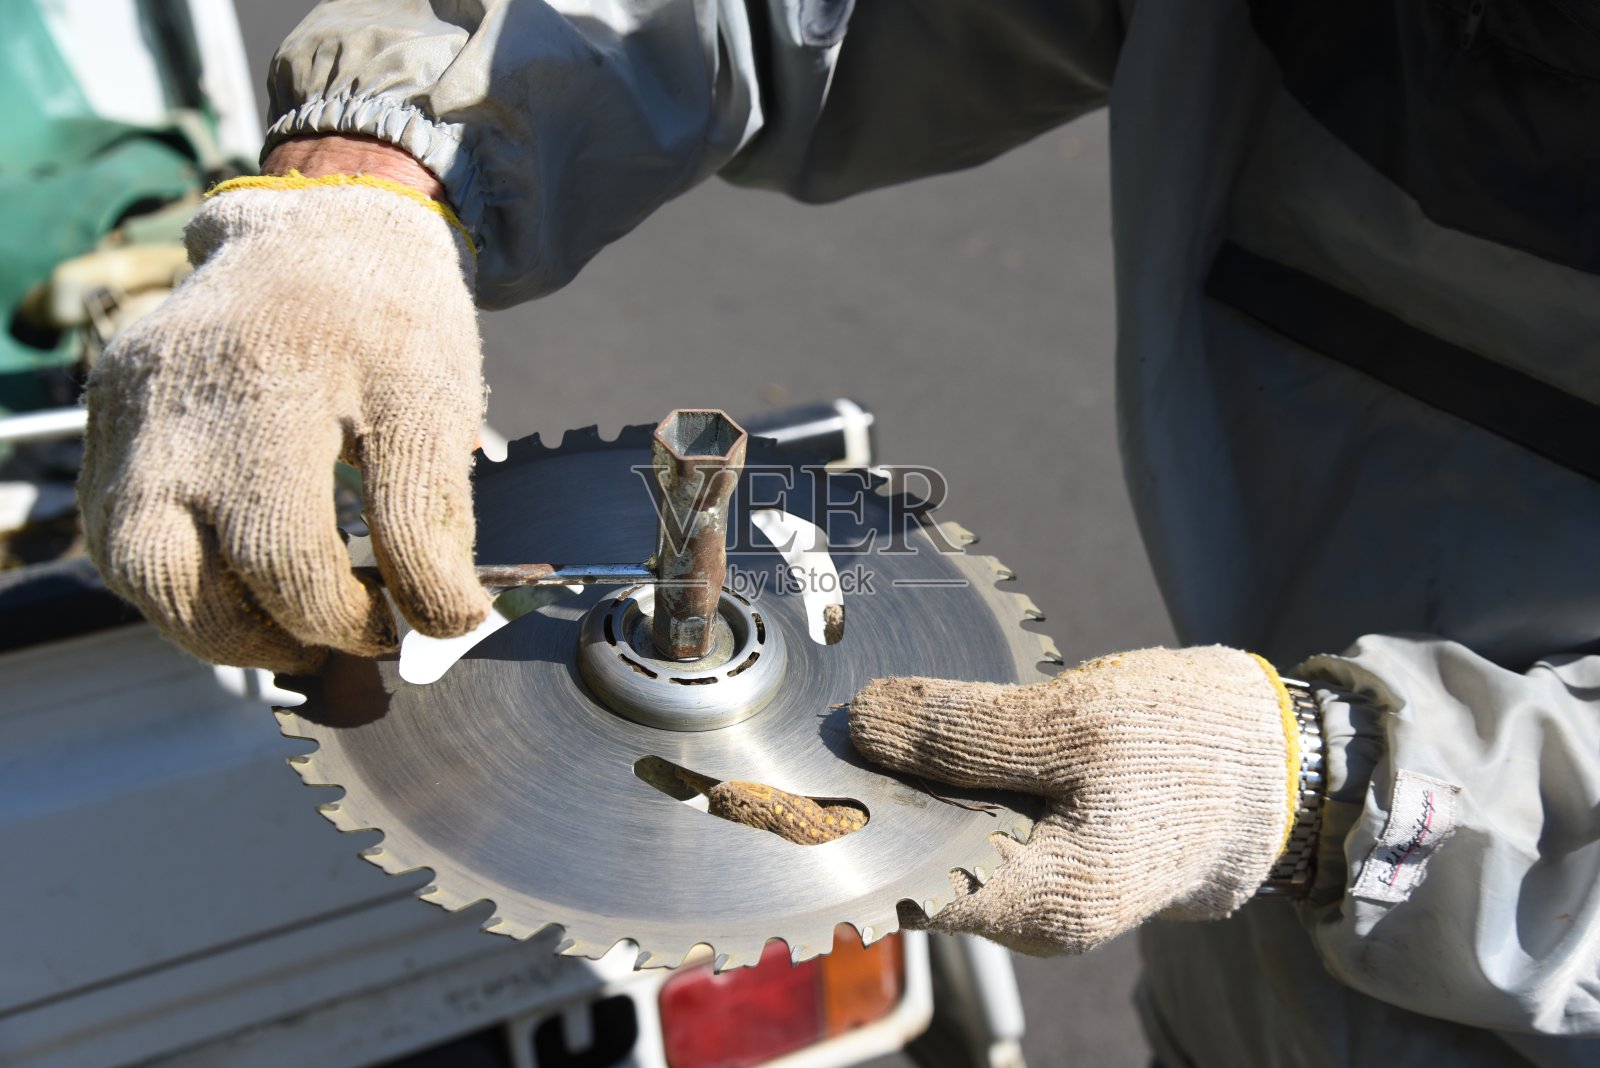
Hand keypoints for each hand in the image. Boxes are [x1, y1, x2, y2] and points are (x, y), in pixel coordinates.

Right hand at [79, 140, 490, 672]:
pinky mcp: (108, 422)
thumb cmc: (390, 316)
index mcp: (265, 387)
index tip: (408, 625)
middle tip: (345, 640)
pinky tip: (247, 586)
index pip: (286, 552)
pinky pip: (117, 533)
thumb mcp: (437, 402)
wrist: (326, 231)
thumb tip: (443, 620)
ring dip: (215, 626)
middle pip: (179, 575)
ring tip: (297, 629)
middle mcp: (171, 405)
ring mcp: (125, 414)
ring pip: (135, 568)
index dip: (352, 616)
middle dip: (270, 635)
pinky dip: (180, 581)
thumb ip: (432, 517)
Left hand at [848, 646, 1293, 953]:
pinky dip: (949, 786)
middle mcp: (1033, 919)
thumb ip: (963, 732)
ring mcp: (1039, 893)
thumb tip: (861, 725)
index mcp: (1044, 903)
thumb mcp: (1074, 721)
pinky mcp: (1045, 859)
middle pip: (917, 867)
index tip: (790, 775)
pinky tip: (935, 739)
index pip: (904, 888)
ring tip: (880, 722)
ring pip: (943, 844)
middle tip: (827, 728)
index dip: (843, 830)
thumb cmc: (1190, 747)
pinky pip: (974, 829)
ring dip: (910, 788)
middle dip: (870, 802)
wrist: (1273, 765)